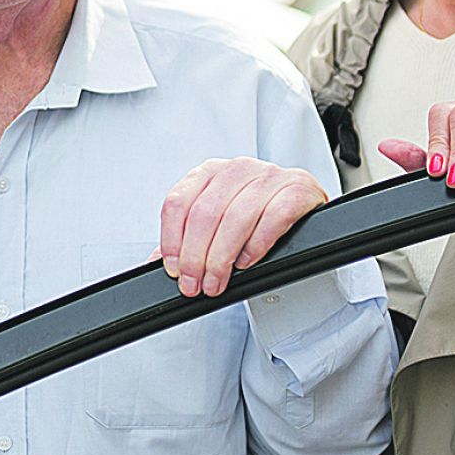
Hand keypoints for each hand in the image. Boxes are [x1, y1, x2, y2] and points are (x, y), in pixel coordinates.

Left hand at [159, 158, 327, 296]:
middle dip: (196, 257)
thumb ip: (186, 237)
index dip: (172, 241)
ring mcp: (267, 177)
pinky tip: (246, 262)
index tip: (174, 269)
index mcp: (209, 172)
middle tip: (195, 285)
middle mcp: (236, 169)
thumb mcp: (216, 218)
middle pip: (204, 214)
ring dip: (222, 259)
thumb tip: (155, 262)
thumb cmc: (255, 210)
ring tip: (216, 282)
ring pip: (235, 219)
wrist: (300, 199)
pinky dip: (255, 246)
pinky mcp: (295, 190)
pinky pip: (272, 219)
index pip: (178, 202)